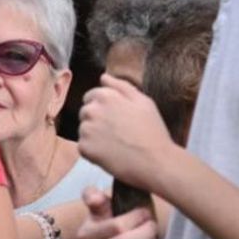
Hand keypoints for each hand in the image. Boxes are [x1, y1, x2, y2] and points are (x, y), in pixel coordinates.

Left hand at [79, 74, 176, 189]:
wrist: (155, 161)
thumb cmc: (152, 131)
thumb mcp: (143, 102)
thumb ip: (121, 86)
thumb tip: (103, 77)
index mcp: (105, 96)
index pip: (91, 97)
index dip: (104, 107)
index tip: (116, 118)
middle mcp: (91, 110)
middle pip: (85, 113)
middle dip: (97, 120)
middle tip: (118, 132)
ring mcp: (86, 129)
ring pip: (84, 130)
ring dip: (94, 136)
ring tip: (116, 143)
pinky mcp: (84, 148)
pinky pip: (84, 147)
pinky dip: (93, 151)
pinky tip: (110, 154)